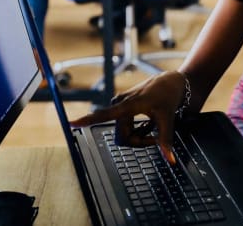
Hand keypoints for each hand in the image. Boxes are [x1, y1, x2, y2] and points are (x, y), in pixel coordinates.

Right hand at [70, 71, 188, 162]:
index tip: (71, 123)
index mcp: (128, 105)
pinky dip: (139, 130)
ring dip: (140, 135)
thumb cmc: (168, 96)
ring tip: (153, 125)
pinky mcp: (122, 107)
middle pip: (122, 137)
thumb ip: (165, 140)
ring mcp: (121, 106)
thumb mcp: (168, 119)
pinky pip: (126, 128)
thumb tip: (170, 160)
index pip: (105, 115)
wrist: (170, 82)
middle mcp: (120, 104)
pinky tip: (148, 122)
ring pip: (124, 134)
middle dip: (139, 141)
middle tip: (155, 138)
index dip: (87, 120)